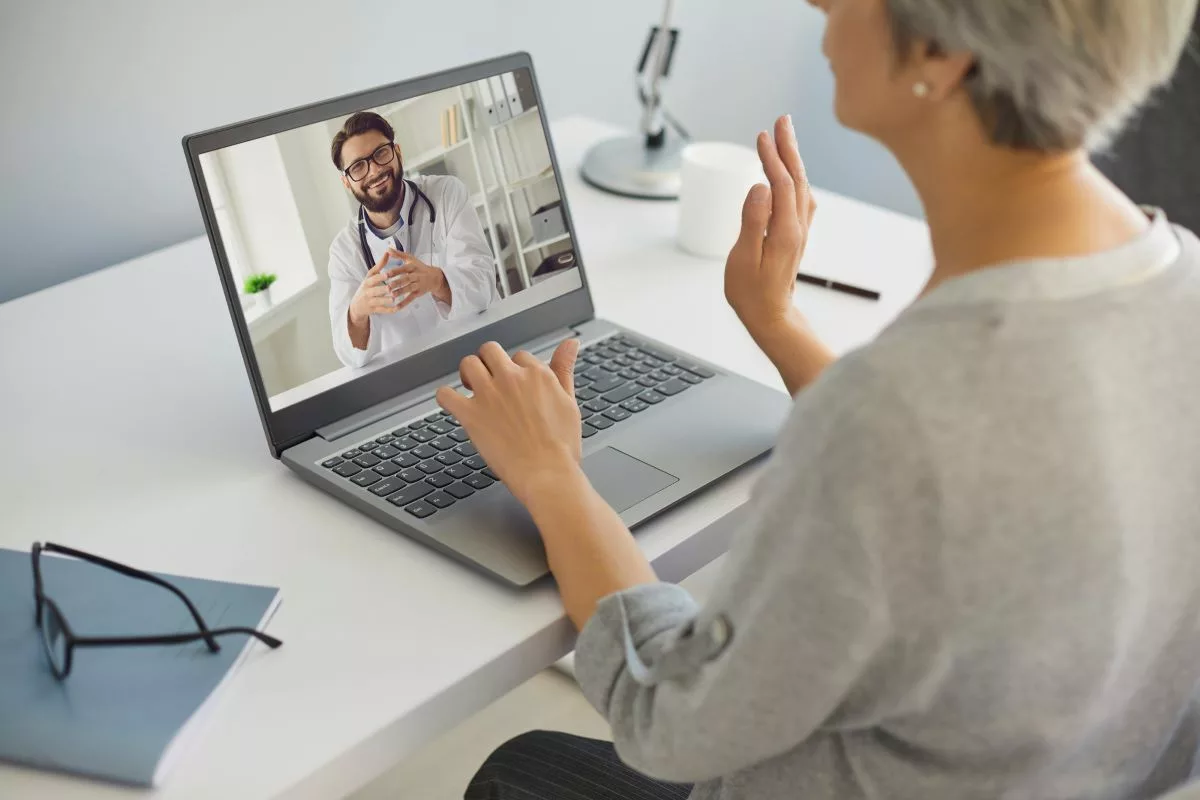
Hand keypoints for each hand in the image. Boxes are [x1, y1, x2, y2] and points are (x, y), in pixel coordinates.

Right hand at [349, 248, 405, 326]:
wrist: (357, 305)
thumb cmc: (367, 287)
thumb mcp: (370, 276)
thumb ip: (380, 265)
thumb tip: (388, 251)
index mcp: (367, 282)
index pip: (373, 278)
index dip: (380, 277)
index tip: (388, 274)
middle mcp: (367, 291)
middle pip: (375, 290)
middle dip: (383, 289)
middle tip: (391, 287)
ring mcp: (370, 301)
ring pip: (378, 301)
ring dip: (386, 299)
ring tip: (394, 298)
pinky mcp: (374, 310)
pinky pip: (382, 310)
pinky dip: (389, 310)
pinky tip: (397, 308)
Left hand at [385, 253, 450, 307]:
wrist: (435, 278)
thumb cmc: (420, 267)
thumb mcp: (411, 259)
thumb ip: (398, 254)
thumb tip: (388, 249)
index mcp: (413, 267)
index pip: (403, 268)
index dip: (395, 271)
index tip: (386, 273)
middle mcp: (416, 276)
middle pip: (406, 279)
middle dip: (397, 283)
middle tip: (387, 286)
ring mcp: (418, 285)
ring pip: (409, 289)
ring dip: (400, 292)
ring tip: (392, 295)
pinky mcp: (418, 293)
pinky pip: (411, 298)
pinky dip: (404, 303)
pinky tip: (397, 307)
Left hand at [436, 340, 582, 507]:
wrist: (547, 474)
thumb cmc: (561, 446)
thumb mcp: (570, 402)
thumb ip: (564, 369)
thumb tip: (570, 344)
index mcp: (536, 374)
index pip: (519, 356)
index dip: (516, 371)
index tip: (515, 386)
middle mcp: (511, 378)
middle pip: (490, 350)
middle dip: (489, 362)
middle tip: (490, 381)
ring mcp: (488, 395)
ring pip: (468, 364)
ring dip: (468, 373)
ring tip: (471, 388)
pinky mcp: (471, 414)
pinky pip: (445, 394)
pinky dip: (445, 397)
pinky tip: (454, 404)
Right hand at [724, 114, 816, 339]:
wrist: (771, 317)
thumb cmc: (751, 292)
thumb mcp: (744, 259)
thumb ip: (752, 222)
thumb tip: (760, 186)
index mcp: (785, 231)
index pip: (782, 184)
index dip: (772, 158)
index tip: (761, 136)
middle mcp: (797, 227)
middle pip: (796, 179)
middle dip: (788, 148)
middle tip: (781, 121)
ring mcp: (799, 231)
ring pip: (800, 187)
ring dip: (793, 160)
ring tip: (784, 137)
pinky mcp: (795, 236)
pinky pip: (800, 198)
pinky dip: (794, 178)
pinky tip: (790, 173)